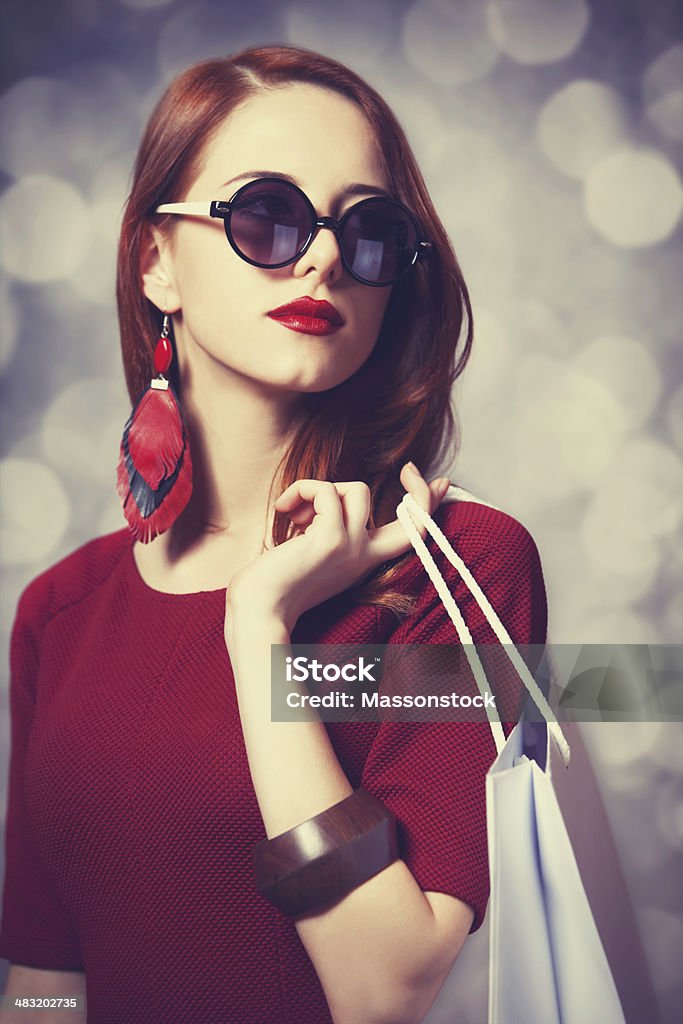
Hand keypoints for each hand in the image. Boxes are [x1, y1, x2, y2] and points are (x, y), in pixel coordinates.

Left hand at [225, 463, 450, 636]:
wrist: (257, 609)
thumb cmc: (275, 581)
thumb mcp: (314, 550)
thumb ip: (330, 526)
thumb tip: (332, 497)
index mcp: (363, 560)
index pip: (410, 535)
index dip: (427, 506)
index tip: (438, 481)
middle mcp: (365, 555)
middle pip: (414, 517)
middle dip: (419, 489)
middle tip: (409, 467)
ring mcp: (352, 548)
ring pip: (356, 489)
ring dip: (322, 488)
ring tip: (296, 512)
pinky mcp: (331, 540)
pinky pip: (324, 491)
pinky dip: (301, 490)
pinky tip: (284, 508)